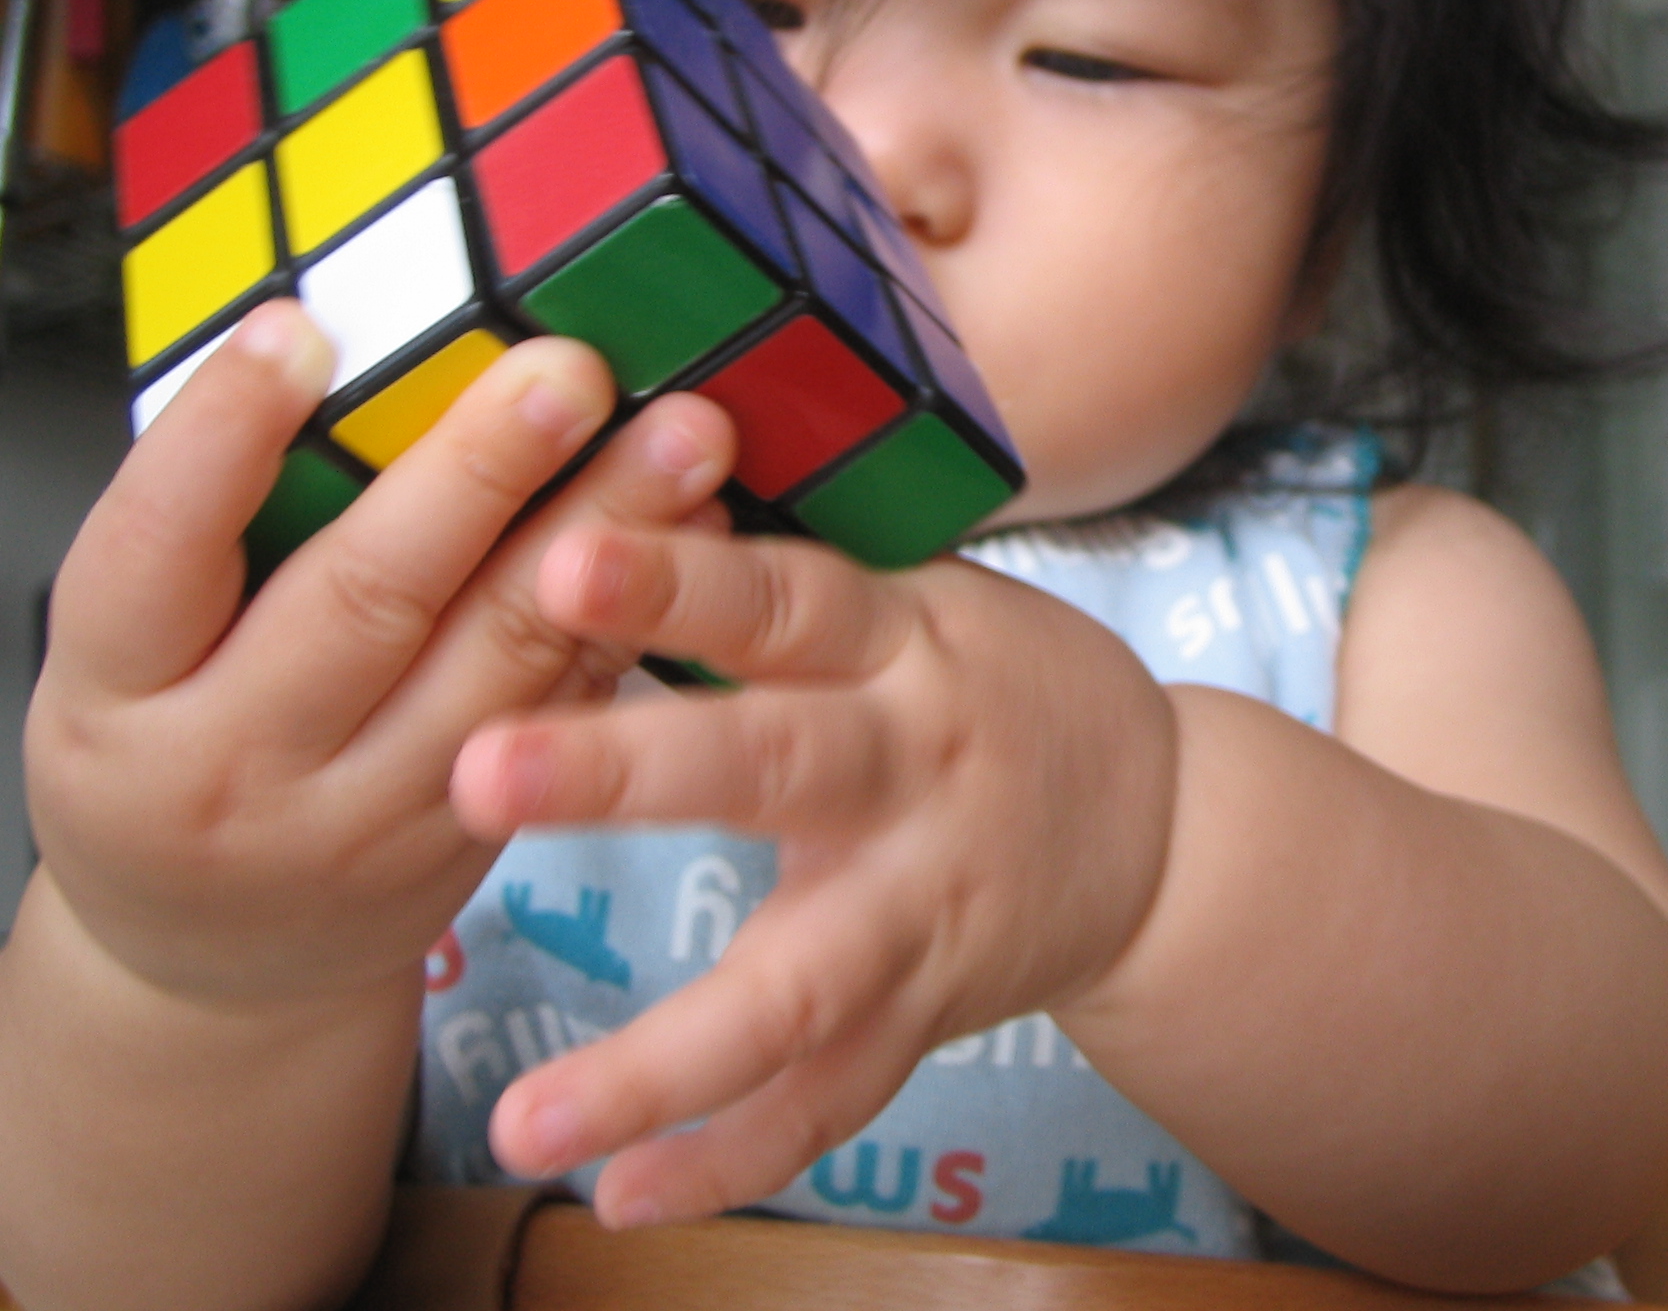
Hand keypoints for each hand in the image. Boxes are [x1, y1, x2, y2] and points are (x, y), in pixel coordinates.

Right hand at [25, 301, 735, 1012]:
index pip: (154, 548)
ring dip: (602, 534)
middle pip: (366, 600)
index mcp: (116, 692)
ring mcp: (362, 819)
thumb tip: (347, 351)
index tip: (303, 331)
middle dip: (480, 474)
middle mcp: (234, 764)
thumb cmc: (167, 752)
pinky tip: (697, 533)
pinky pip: (563, 709)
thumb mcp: (130, 656)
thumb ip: (215, 532)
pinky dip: (633, 614)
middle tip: (567, 370)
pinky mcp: (470, 839)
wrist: (213, 960)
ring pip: (498, 661)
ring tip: (681, 435)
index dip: (223, 436)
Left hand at [449, 524, 1182, 1225]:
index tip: (560, 555)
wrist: (1160, 824)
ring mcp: (925, 905)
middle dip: (629, 769)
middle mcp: (915, 768)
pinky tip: (622, 1199)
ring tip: (525, 1124)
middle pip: (775, 765)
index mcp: (905, 642)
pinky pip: (833, 1098)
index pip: (788, 596)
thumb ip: (784, 585)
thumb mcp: (923, 600)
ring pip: (798, 987)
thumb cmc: (995, 686)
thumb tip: (601, 496)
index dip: (682, 577)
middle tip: (479, 766)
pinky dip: (733, 1156)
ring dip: (661, 1060)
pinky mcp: (931, 1009)